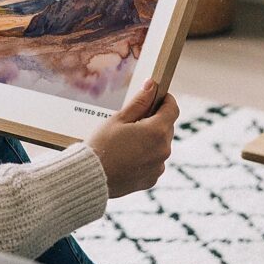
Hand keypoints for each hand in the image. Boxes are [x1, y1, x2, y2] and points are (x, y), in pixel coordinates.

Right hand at [85, 79, 178, 197]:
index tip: (157, 96)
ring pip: (160, 145)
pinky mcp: (152, 179)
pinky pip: (154, 161)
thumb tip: (152, 85)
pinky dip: (146, 156)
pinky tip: (127, 156)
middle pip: (167, 127)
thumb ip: (139, 102)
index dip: (166, 100)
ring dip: (150, 139)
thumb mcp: (119, 118)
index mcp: (156, 131)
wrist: (91, 176)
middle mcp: (163, 149)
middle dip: (155, 120)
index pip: (172, 109)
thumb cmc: (102, 144)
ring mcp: (159, 166)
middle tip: (133, 120)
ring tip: (127, 141)